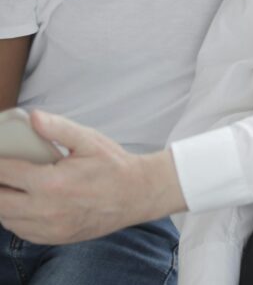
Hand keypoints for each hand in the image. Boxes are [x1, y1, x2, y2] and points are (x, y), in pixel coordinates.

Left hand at [0, 110, 184, 243]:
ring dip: (5, 201)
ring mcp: (48, 228)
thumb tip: (32, 117)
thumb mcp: (89, 140)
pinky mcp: (52, 238)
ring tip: (15, 184)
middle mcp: (45, 210)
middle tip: (5, 170)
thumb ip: (58, 128)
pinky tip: (26, 201)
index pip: (6, 173)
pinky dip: (16, 217)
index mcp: (51, 183)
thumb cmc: (113, 165)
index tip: (0, 154)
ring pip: (6, 218)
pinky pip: (20, 231)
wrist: (136, 194)